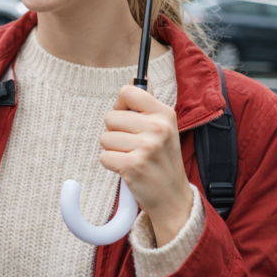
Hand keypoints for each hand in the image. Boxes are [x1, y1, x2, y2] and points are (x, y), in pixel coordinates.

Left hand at [98, 83, 193, 246]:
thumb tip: (134, 78)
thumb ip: (146, 104)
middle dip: (115, 133)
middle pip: (110, 117)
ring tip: (133, 158)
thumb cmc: (162, 160)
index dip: (121, 106)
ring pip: (105, 138)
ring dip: (113, 150)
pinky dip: (111, 165)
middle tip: (133, 146)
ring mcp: (146, 147)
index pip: (128, 92)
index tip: (129, 120)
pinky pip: (103, 156)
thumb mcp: (163, 128)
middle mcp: (158, 128)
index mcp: (164, 114)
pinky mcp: (133, 166)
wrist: (173, 198)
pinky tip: (128, 170)